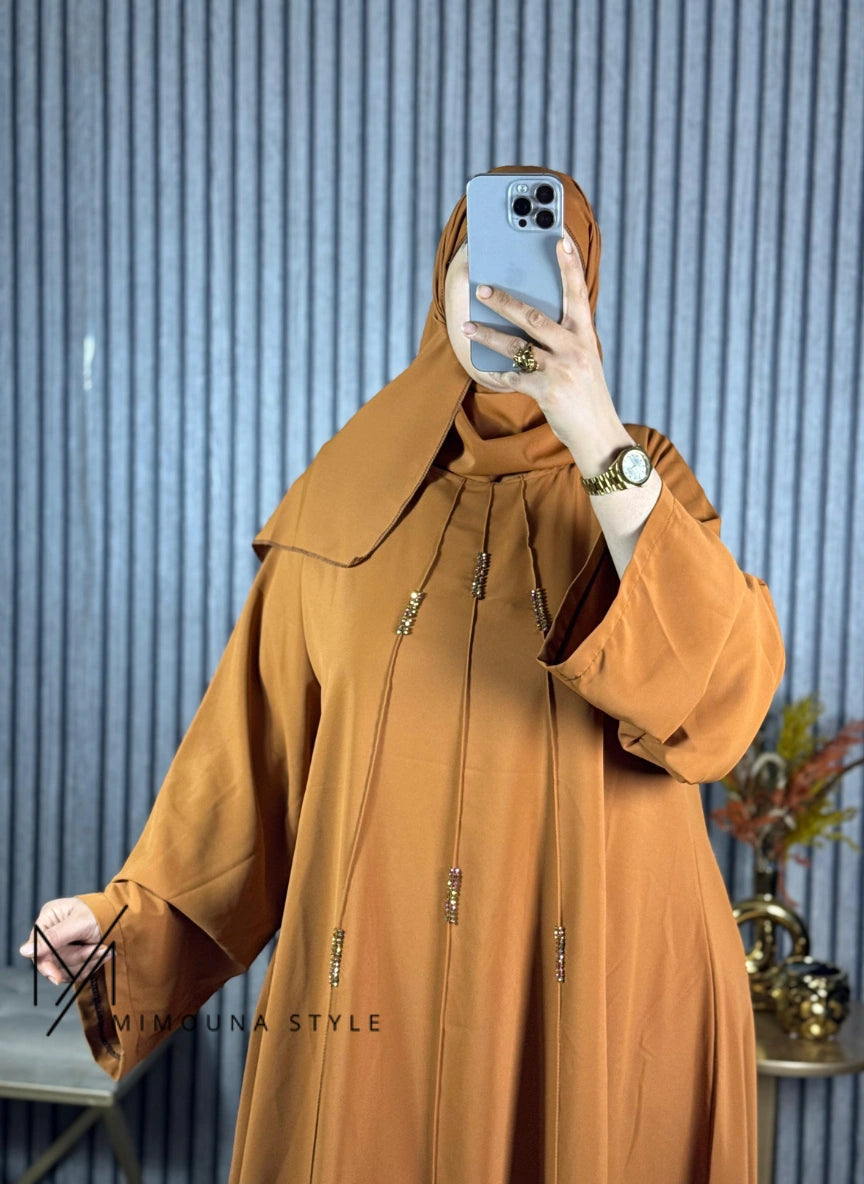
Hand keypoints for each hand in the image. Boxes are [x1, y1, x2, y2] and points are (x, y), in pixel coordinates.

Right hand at [19, 896, 109, 983]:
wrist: (124, 918)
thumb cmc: (102, 913)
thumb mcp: (80, 923)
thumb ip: (54, 937)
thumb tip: (24, 952)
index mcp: (49, 917)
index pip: (36, 948)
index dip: (45, 964)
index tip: (56, 977)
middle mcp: (52, 933)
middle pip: (51, 962)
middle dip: (77, 958)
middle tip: (99, 948)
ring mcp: (61, 947)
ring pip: (63, 970)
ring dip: (86, 962)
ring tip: (104, 948)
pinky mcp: (72, 958)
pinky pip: (74, 974)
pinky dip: (89, 967)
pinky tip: (102, 955)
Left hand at [461, 235, 632, 475]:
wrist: (598, 433)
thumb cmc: (586, 393)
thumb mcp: (582, 359)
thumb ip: (562, 339)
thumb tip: (527, 319)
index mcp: (585, 335)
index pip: (577, 293)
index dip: (569, 265)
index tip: (559, 238)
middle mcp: (574, 348)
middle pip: (533, 317)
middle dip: (504, 301)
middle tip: (482, 288)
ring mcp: (561, 370)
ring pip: (516, 346)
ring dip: (488, 335)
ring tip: (467, 326)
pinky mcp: (548, 392)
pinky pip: (515, 378)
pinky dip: (502, 374)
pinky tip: (493, 371)